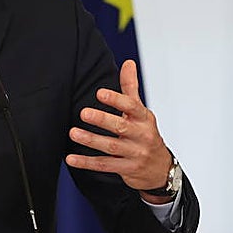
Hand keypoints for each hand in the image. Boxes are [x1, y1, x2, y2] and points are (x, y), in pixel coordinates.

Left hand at [65, 60, 173, 200]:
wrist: (160, 168)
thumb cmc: (146, 135)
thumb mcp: (141, 111)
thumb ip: (131, 88)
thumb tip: (128, 63)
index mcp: (143, 119)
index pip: (132, 107)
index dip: (116, 100)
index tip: (100, 93)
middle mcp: (141, 136)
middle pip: (121, 127)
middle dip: (102, 120)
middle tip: (84, 112)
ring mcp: (134, 154)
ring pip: (111, 147)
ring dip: (91, 140)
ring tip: (73, 133)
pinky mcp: (126, 169)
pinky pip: (104, 165)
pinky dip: (87, 163)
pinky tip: (72, 158)